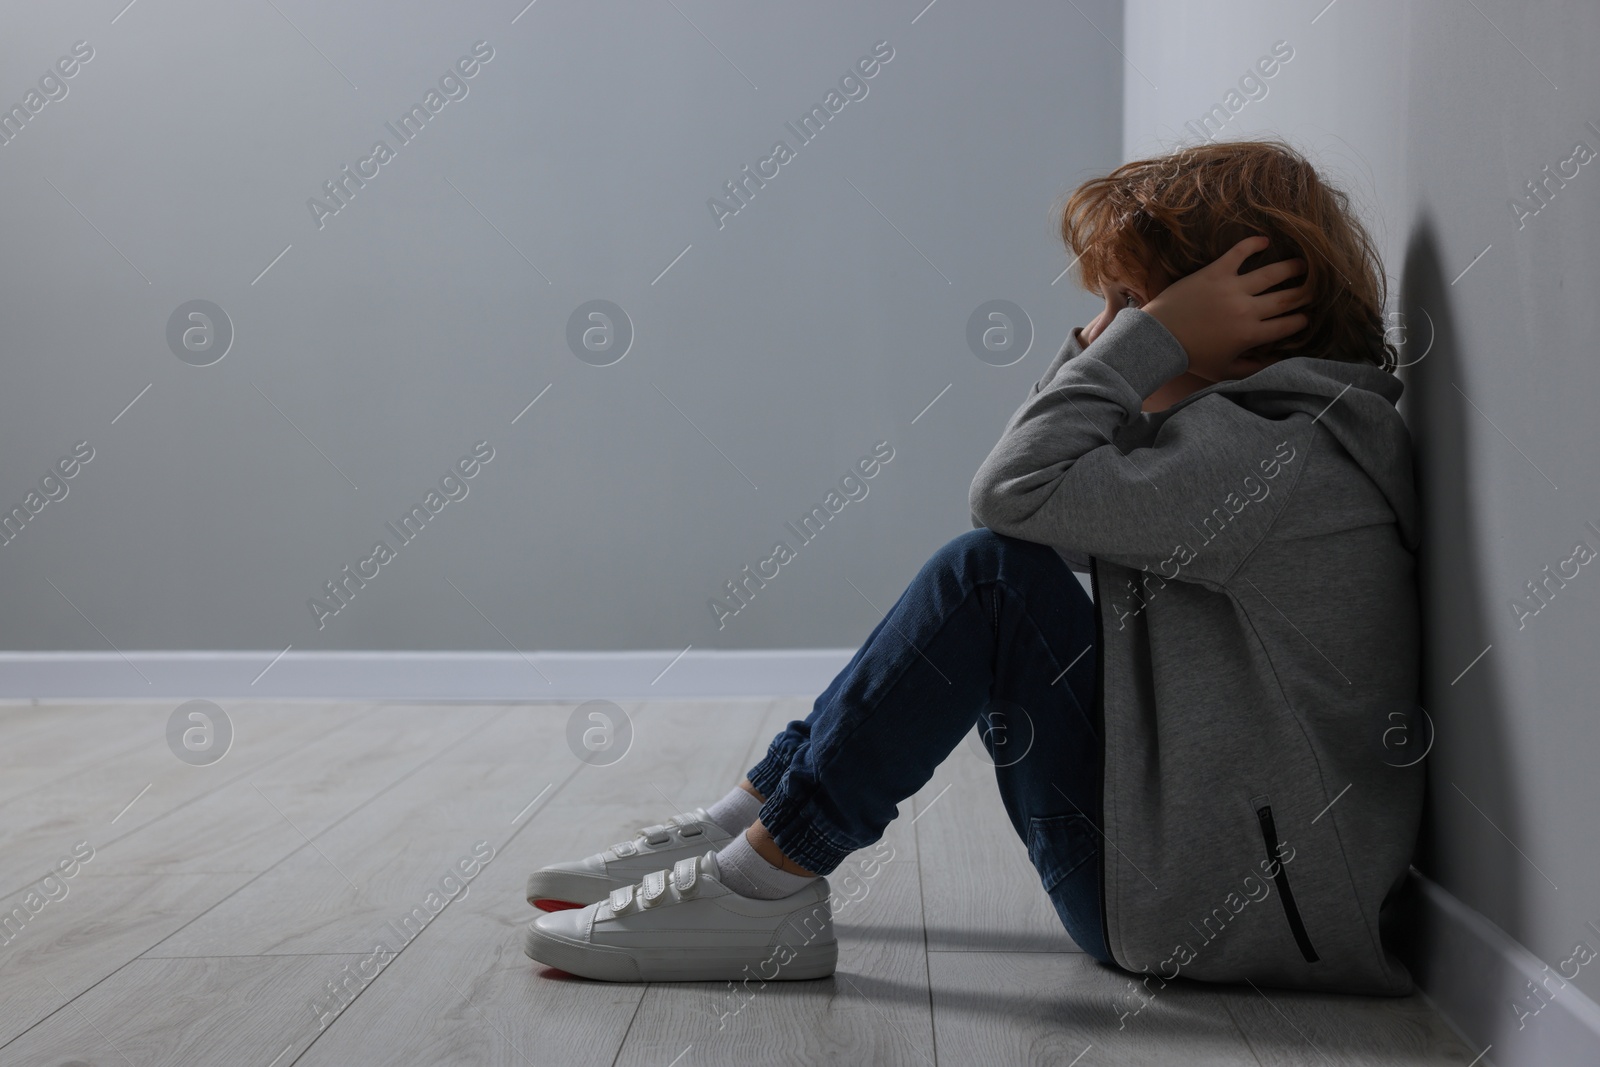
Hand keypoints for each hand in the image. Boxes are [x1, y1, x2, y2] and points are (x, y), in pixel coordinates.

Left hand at [1141, 236, 1308, 381]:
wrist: (1159, 338)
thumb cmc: (1190, 357)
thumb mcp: (1223, 371)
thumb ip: (1251, 368)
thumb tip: (1274, 363)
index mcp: (1251, 334)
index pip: (1288, 325)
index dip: (1302, 320)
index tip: (1306, 316)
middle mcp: (1247, 310)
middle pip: (1288, 298)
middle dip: (1306, 293)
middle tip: (1314, 288)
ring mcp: (1232, 288)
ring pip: (1272, 273)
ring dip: (1292, 267)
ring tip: (1304, 264)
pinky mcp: (1215, 272)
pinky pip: (1239, 252)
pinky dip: (1253, 243)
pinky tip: (1265, 240)